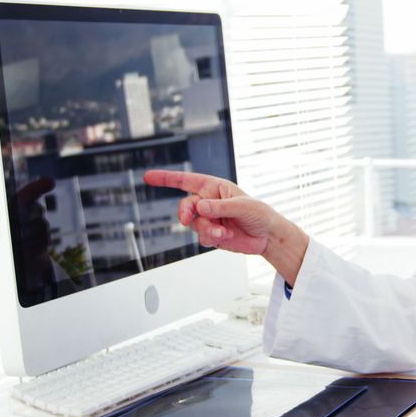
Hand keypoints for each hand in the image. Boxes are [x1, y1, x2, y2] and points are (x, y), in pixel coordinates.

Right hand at [143, 169, 308, 283]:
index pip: (186, 181)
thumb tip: (200, 207)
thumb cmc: (260, 214)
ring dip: (206, 229)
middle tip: (186, 220)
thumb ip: (220, 207)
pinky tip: (225, 238)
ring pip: (193, 225)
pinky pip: (201, 237)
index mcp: (215, 188)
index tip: (148, 177)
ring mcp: (209, 219)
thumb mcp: (242, 206)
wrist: (267, 237)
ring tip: (223, 233)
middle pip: (186, 206)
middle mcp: (209, 202)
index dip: (166, 179)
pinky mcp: (212, 235)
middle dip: (184, 213)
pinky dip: (211, 239)